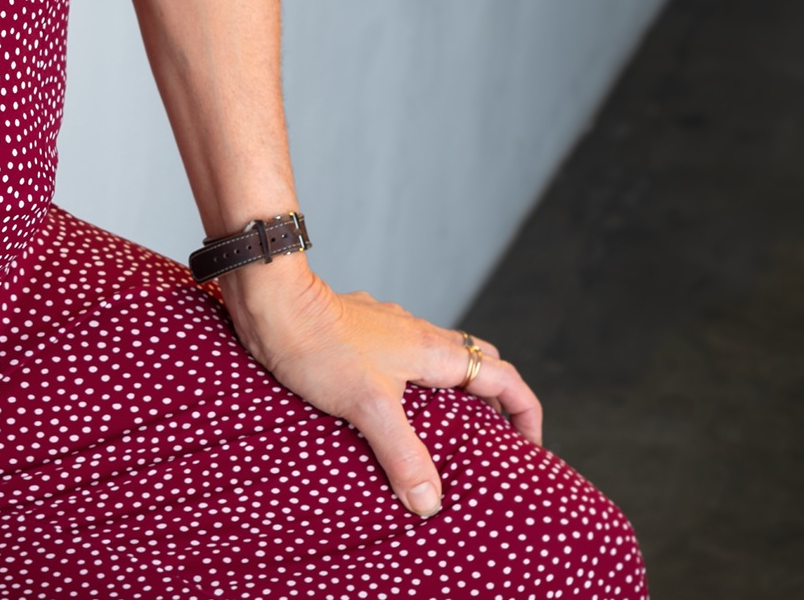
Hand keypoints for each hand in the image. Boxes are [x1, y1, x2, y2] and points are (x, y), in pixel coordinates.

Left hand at [217, 257, 540, 517]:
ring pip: (435, 359)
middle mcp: (416, 332)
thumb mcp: (367, 407)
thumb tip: (430, 503)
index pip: (501, 375)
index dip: (525, 411)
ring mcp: (387, 327)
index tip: (532, 447)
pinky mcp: (358, 328)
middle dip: (491, 403)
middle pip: (475, 363)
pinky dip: (409, 384)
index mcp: (432, 349)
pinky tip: (384, 408)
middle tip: (490, 445)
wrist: (271, 300)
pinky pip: (400, 357)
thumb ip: (403, 454)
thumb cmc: (319, 345)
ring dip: (449, 392)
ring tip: (439, 435)